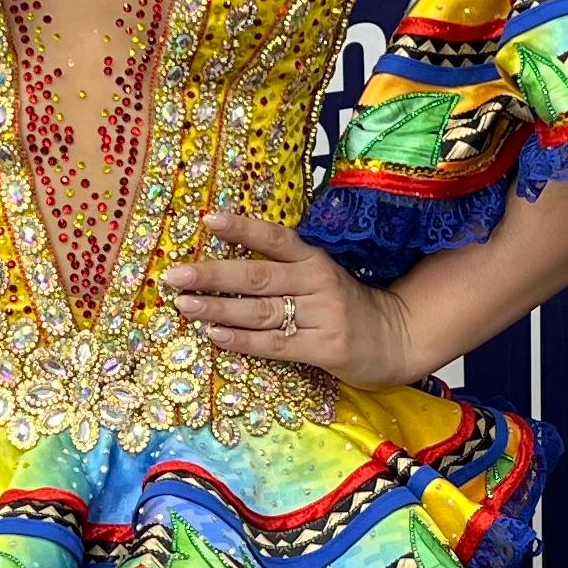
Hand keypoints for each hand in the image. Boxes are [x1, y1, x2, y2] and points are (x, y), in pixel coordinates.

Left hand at [165, 211, 421, 389]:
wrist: (394, 338)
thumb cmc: (344, 305)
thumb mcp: (319, 276)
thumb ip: (280, 268)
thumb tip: (221, 263)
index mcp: (314, 259)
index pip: (273, 238)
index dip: (241, 228)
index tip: (207, 220)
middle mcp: (318, 282)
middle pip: (257, 276)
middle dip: (212, 275)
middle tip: (174, 275)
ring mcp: (322, 316)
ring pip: (260, 312)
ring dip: (218, 309)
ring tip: (184, 305)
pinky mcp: (324, 348)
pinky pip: (274, 344)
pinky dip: (242, 341)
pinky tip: (214, 336)